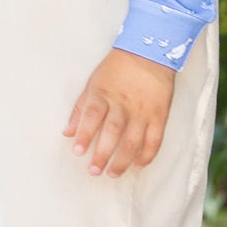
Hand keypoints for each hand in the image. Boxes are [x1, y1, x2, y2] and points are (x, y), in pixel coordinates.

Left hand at [64, 49, 174, 176]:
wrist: (150, 53)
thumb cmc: (117, 68)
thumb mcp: (93, 83)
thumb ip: (80, 109)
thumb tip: (68, 132)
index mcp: (104, 93)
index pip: (92, 115)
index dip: (84, 134)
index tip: (78, 151)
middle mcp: (123, 104)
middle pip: (112, 132)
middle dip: (102, 154)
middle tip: (94, 170)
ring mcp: (142, 111)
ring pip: (133, 140)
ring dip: (122, 160)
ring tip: (113, 173)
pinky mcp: (159, 115)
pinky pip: (154, 139)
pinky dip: (147, 155)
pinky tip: (138, 165)